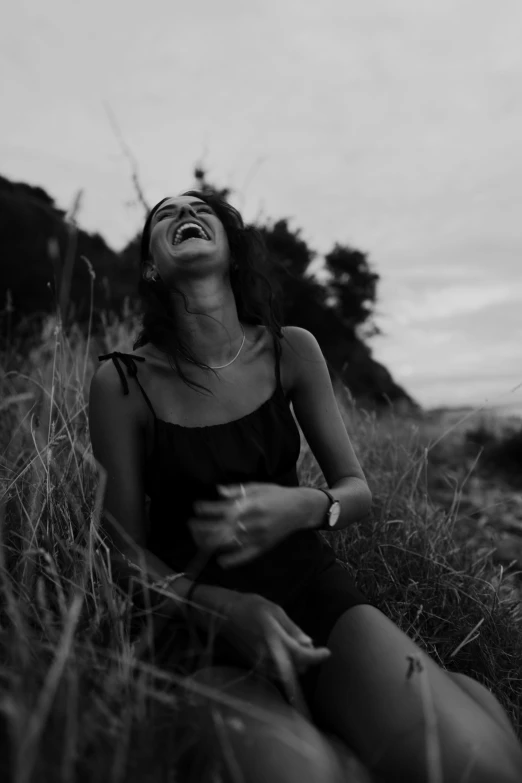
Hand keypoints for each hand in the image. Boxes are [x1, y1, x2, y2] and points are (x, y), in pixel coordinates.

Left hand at [188, 482, 305, 567]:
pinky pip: (245, 557)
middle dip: (202, 527)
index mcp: (251, 505)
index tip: (196, 507)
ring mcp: (257, 537)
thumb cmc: (277, 495)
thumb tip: (217, 491)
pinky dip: (232, 560)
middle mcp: (252, 522)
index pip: (222, 509)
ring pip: (228, 543)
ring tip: (198, 539)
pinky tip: (220, 561)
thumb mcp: (257, 487)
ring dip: (211, 542)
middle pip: (221, 528)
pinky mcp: (263, 547)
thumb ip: (237, 490)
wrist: (300, 509)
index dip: (207, 509)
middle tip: (191, 524)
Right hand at [222, 592, 330, 703]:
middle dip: (307, 659)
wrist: (224, 614)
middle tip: (308, 644)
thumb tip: (308, 642)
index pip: (302, 656)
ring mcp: (260, 663)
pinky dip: (284, 666)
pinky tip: (283, 651)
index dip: (317, 656)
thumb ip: (292, 628)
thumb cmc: (250, 606)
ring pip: (286, 673)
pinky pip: (275, 672)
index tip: (327, 652)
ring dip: (296, 664)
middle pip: (296, 669)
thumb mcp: (275, 611)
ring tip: (295, 645)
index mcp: (275, 640)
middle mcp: (268, 656)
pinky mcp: (254, 665)